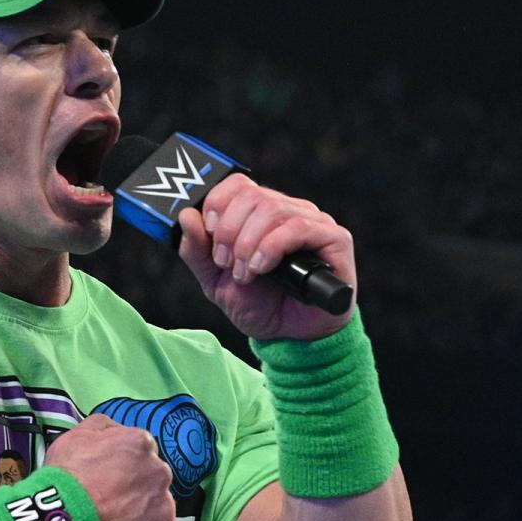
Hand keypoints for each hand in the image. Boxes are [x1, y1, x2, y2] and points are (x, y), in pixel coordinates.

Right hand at [46, 415, 176, 520]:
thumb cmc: (66, 479)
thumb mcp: (75, 436)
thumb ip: (103, 428)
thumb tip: (116, 431)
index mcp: (141, 444)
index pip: (140, 455)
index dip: (121, 470)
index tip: (107, 482)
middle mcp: (160, 472)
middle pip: (151, 483)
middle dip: (134, 493)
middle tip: (107, 506)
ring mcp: (165, 507)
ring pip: (156, 512)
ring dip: (139, 518)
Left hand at [177, 174, 356, 340]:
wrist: (288, 336)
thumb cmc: (257, 304)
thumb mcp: (215, 280)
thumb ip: (197, 250)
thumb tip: (186, 216)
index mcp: (258, 214)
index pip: (238, 184)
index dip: (217, 202)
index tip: (208, 231)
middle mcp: (287, 210)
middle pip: (251, 195)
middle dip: (228, 231)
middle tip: (224, 262)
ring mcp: (313, 222)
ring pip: (272, 209)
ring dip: (248, 244)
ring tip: (244, 274)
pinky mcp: (334, 238)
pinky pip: (299, 227)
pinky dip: (271, 247)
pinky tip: (261, 268)